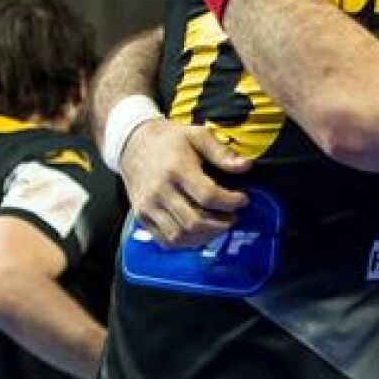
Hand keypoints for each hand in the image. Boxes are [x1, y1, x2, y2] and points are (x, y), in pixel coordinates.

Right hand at [120, 118, 250, 246]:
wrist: (132, 143)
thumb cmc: (170, 140)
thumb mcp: (197, 135)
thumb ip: (221, 152)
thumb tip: (245, 166)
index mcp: (176, 169)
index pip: (208, 195)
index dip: (231, 202)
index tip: (243, 200)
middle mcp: (160, 190)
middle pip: (195, 221)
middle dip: (221, 224)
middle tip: (233, 217)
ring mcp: (148, 206)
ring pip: (180, 235)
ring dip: (205, 236)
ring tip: (218, 225)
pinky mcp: (141, 216)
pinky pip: (165, 240)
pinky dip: (186, 243)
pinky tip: (199, 233)